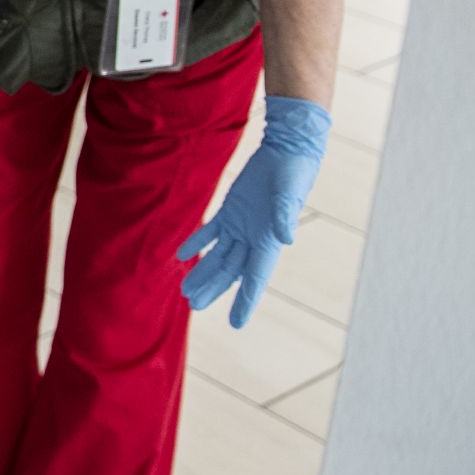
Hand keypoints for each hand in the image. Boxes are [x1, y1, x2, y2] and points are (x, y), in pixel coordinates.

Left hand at [179, 96, 329, 327]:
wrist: (288, 151)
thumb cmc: (294, 173)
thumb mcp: (290, 194)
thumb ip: (286, 216)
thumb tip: (285, 239)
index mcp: (268, 240)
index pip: (254, 279)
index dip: (245, 302)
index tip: (236, 323)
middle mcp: (253, 238)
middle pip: (230, 271)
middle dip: (213, 289)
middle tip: (194, 306)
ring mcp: (241, 225)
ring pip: (218, 256)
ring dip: (202, 272)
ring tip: (186, 291)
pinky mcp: (231, 210)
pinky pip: (210, 231)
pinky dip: (196, 243)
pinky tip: (181, 256)